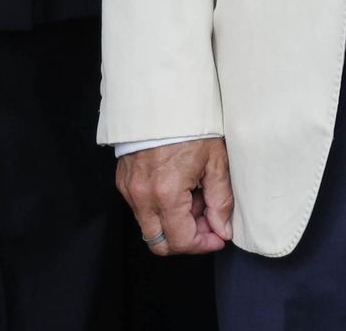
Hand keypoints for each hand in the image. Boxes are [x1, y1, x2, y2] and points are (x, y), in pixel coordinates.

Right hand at [115, 137, 232, 255]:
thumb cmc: (193, 127)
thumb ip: (220, 200)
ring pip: (150, 227)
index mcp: (166, 194)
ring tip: (196, 197)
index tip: (218, 237)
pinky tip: (181, 189)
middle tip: (207, 222)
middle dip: (186, 239)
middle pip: (159, 243)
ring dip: (174, 223)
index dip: (202, 244)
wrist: (164, 101)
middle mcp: (143, 198)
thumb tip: (222, 229)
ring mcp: (130, 191)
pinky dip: (162, 208)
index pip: (180, 240)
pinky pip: (142, 209)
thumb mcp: (216, 162)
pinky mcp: (124, 183)